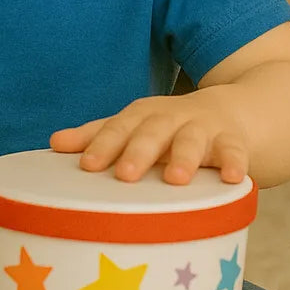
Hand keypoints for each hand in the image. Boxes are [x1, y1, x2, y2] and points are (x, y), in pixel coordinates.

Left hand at [49, 90, 248, 184]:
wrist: (229, 110)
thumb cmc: (167, 128)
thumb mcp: (133, 125)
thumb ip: (97, 135)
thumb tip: (53, 142)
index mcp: (141, 116)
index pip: (118, 128)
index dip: (103, 145)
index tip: (88, 165)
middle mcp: (170, 119)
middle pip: (152, 132)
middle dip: (139, 151)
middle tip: (125, 175)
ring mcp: (203, 129)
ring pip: (192, 141)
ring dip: (184, 158)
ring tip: (175, 179)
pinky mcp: (232, 142)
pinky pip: (235, 152)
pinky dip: (236, 163)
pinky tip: (234, 179)